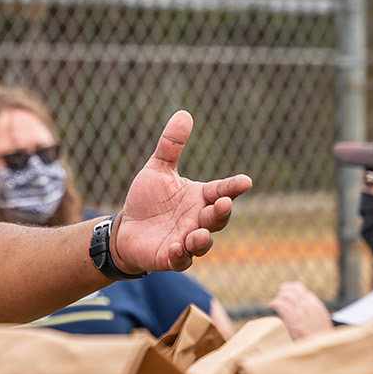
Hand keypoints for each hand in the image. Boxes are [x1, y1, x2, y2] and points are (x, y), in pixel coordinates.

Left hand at [110, 111, 252, 272]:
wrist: (126, 229)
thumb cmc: (147, 200)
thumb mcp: (157, 169)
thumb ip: (171, 145)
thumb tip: (184, 113)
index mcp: (200, 198)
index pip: (222, 190)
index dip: (233, 187)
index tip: (245, 181)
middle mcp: (197, 220)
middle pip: (217, 218)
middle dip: (222, 213)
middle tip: (223, 204)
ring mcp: (186, 240)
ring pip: (202, 243)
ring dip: (202, 240)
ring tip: (198, 234)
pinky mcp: (170, 257)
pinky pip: (180, 260)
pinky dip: (179, 256)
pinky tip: (175, 248)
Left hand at [269, 282, 334, 340]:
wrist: (321, 350)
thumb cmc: (320, 340)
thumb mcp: (322, 322)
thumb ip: (314, 313)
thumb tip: (305, 308)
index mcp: (317, 306)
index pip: (303, 291)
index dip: (294, 292)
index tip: (288, 297)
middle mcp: (309, 306)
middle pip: (294, 289)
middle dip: (285, 290)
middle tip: (280, 295)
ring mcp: (301, 312)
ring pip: (286, 295)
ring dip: (279, 297)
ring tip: (275, 303)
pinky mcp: (293, 319)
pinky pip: (280, 304)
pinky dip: (274, 303)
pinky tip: (272, 305)